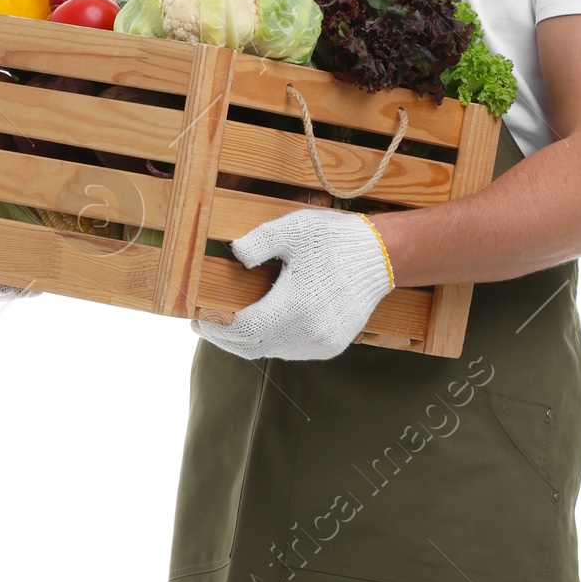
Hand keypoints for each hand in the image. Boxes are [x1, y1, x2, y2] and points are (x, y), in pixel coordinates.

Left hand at [194, 208, 391, 361]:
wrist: (382, 257)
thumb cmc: (335, 240)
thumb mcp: (292, 230)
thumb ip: (258, 242)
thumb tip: (234, 255)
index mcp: (295, 306)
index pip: (242, 331)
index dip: (215, 329)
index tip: (198, 320)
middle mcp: (308, 333)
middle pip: (253, 348)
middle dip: (226, 339)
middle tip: (208, 325)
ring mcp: (321, 343)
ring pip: (272, 352)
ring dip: (249, 341)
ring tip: (233, 324)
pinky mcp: (332, 346)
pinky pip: (291, 350)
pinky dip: (273, 341)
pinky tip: (265, 324)